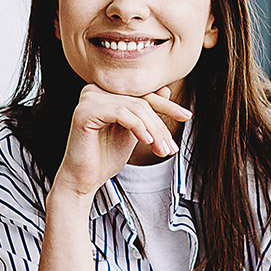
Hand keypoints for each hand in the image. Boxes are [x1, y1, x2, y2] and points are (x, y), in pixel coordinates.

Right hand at [52, 84, 190, 197]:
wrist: (83, 180)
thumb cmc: (105, 157)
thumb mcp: (133, 132)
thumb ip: (145, 112)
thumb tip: (165, 89)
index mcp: (106, 92)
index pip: (143, 94)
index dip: (167, 106)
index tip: (187, 116)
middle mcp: (95, 90)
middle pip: (141, 101)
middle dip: (161, 126)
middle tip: (171, 148)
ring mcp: (88, 98)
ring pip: (135, 107)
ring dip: (154, 131)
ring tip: (162, 151)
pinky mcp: (85, 111)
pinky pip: (122, 113)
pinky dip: (139, 127)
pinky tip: (147, 142)